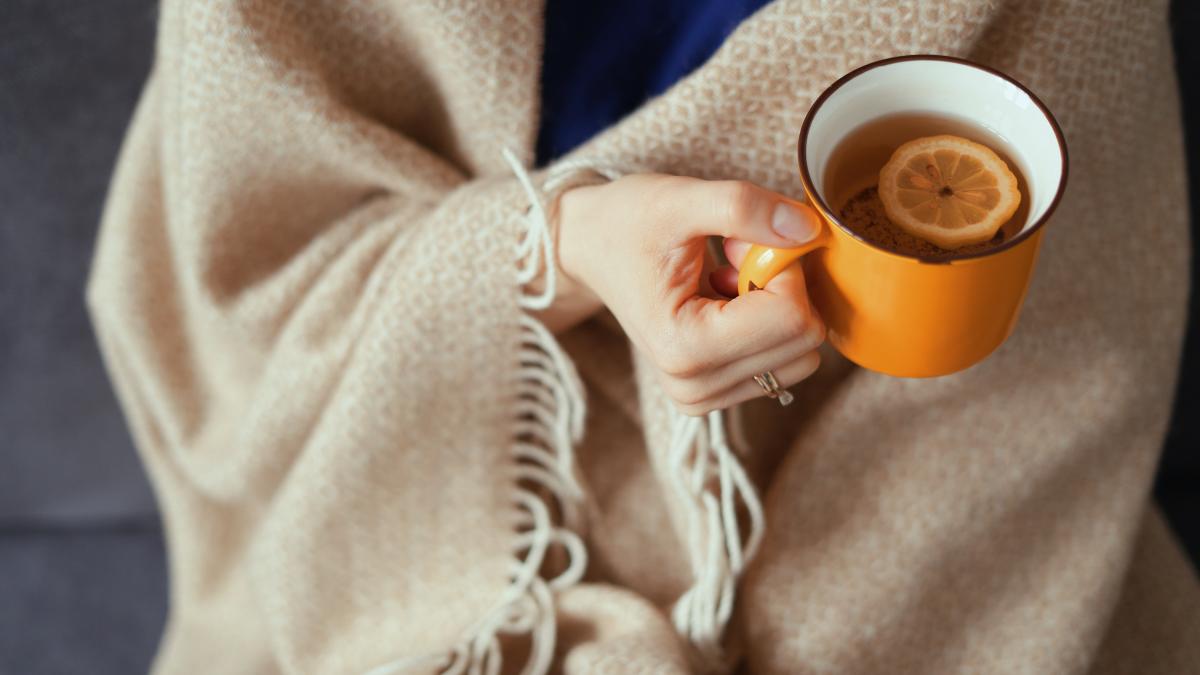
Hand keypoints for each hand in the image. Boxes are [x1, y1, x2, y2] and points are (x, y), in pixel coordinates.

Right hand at [554, 174, 824, 414]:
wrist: (591, 247)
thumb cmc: (627, 222)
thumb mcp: (680, 199)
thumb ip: (743, 208)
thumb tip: (809, 230)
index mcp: (683, 346)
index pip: (791, 315)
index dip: (781, 263)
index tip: (737, 242)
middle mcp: (694, 386)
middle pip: (804, 340)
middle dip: (781, 285)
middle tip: (733, 257)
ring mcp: (705, 397)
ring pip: (802, 354)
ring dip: (778, 305)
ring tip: (728, 279)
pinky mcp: (717, 394)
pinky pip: (786, 363)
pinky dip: (769, 325)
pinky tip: (727, 300)